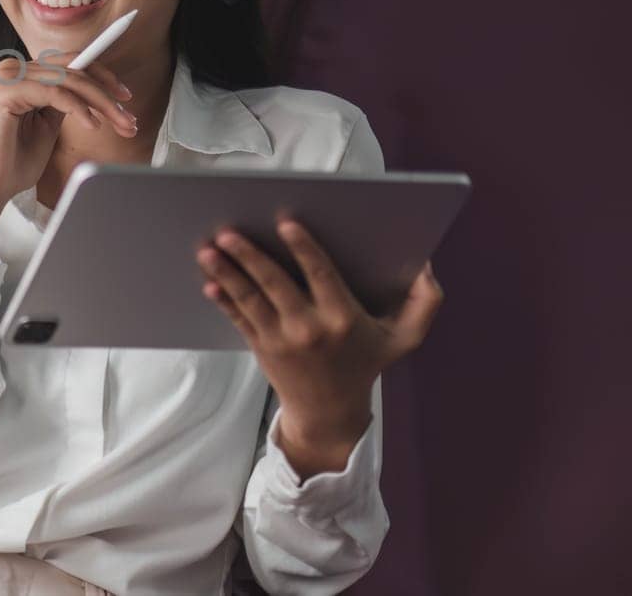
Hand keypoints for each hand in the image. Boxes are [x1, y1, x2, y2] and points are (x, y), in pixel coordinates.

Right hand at [0, 49, 136, 210]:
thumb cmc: (15, 161)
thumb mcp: (49, 124)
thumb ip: (66, 102)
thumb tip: (98, 90)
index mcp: (24, 74)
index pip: (70, 62)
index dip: (102, 76)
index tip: (126, 97)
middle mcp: (14, 69)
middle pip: (74, 69)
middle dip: (108, 93)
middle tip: (130, 119)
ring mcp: (8, 77)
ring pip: (69, 80)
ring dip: (102, 103)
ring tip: (120, 124)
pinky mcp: (7, 92)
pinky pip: (54, 93)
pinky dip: (78, 108)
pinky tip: (93, 125)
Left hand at [195, 215, 443, 474]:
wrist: (330, 412)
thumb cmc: (365, 363)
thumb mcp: (403, 339)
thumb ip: (423, 303)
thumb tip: (427, 266)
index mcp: (343, 318)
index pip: (321, 275)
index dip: (303, 248)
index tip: (285, 223)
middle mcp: (310, 328)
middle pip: (275, 284)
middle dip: (250, 256)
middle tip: (228, 232)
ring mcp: (281, 339)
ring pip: (249, 299)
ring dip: (226, 274)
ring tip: (208, 250)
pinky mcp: (260, 346)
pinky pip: (238, 319)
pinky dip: (222, 300)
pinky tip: (209, 282)